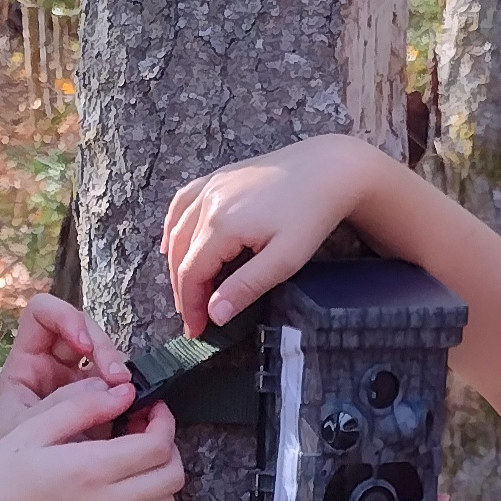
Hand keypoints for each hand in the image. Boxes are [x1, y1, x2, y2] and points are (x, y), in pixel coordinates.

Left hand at [0, 292, 128, 445]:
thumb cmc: (8, 470)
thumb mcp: (33, 433)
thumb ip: (71, 405)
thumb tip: (119, 389)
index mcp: (26, 365)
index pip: (44, 314)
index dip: (67, 319)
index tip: (83, 350)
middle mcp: (54, 370)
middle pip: (86, 333)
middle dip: (107, 350)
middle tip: (121, 382)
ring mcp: (80, 389)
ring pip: (108, 362)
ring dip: (124, 377)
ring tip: (134, 404)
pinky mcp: (101, 413)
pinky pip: (121, 394)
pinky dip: (133, 402)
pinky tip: (138, 421)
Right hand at [0, 372, 180, 500]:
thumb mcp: (32, 430)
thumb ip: (82, 407)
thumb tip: (124, 392)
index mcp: (89, 470)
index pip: (158, 446)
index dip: (163, 422)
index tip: (151, 409)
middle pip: (172, 478)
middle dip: (168, 449)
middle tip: (145, 433)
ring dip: (158, 479)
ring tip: (132, 461)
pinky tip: (115, 489)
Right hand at [165, 133, 388, 334]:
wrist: (327, 169)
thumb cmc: (311, 215)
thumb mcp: (284, 259)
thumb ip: (246, 286)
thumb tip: (215, 314)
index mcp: (222, 224)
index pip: (192, 273)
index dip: (191, 306)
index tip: (197, 331)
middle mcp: (209, 201)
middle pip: (181, 254)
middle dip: (182, 291)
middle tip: (193, 318)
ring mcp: (211, 185)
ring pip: (177, 229)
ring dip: (176, 263)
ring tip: (185, 291)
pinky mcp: (218, 177)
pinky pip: (182, 204)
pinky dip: (173, 227)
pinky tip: (173, 245)